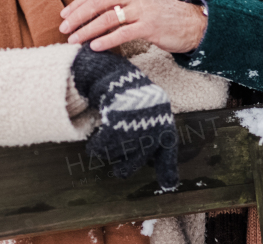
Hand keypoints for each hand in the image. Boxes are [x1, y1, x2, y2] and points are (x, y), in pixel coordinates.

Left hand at [59, 0, 206, 53]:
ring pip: (107, 18)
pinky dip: (106, 40)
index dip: (78, 3)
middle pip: (98, 2)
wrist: (189, 22)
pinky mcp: (150, 25)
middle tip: (63, 29)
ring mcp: (144, 8)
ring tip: (73, 40)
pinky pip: (122, 33)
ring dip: (87, 30)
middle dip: (77, 16)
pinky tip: (94, 47)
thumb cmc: (158, 10)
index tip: (64, 15)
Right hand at [71, 43, 178, 188]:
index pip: (167, 153)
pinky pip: (103, 146)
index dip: (168, 171)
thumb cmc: (137, 98)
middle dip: (126, 168)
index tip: (168, 185)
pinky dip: (96, 147)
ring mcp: (135, 124)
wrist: (119, 76)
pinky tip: (94, 145)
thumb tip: (164, 175)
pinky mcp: (117, 121)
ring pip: (118, 153)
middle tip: (120, 171)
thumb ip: (157, 140)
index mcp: (164, 126)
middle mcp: (152, 127)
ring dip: (109, 151)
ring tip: (105, 143)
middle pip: (137, 160)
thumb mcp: (153, 115)